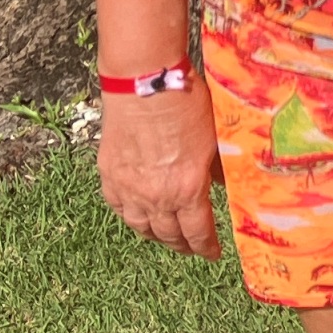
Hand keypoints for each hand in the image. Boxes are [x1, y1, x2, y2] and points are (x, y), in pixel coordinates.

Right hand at [97, 84, 224, 260]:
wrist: (145, 79)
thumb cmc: (185, 101)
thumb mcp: (214, 137)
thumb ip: (216, 169)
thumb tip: (222, 185)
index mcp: (188, 189)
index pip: (198, 233)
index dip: (206, 247)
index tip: (212, 253)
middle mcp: (157, 196)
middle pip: (170, 235)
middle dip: (183, 244)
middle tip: (192, 246)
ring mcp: (129, 187)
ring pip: (142, 227)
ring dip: (156, 235)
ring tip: (166, 236)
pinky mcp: (110, 174)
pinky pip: (119, 207)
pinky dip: (130, 216)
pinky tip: (138, 215)